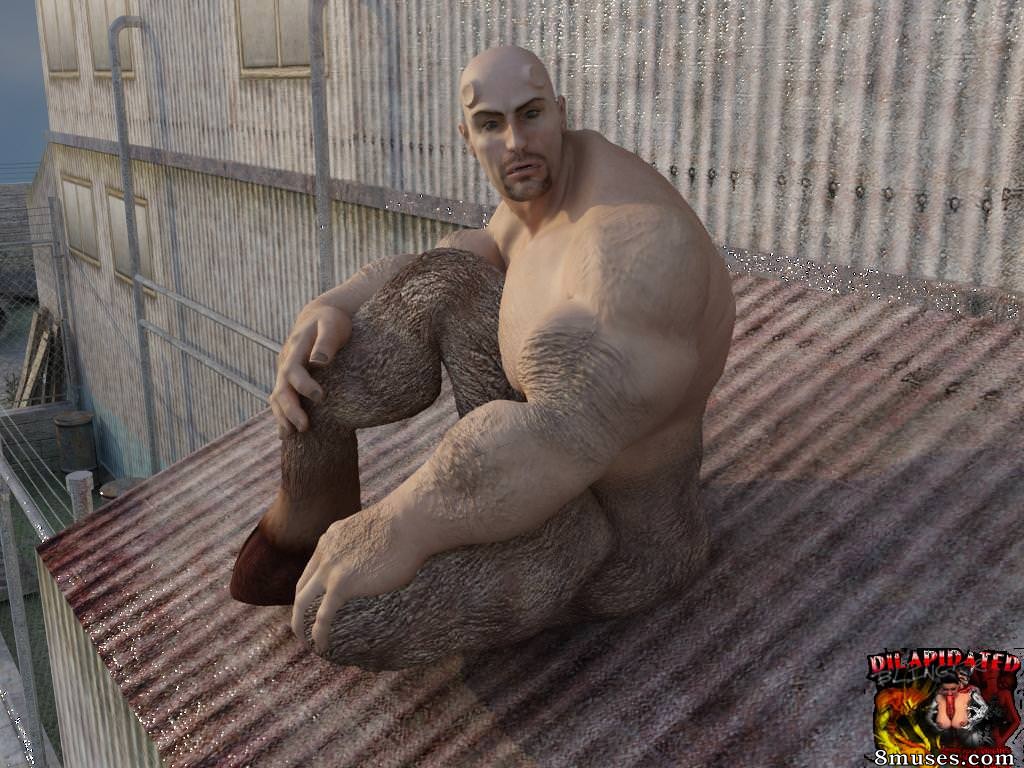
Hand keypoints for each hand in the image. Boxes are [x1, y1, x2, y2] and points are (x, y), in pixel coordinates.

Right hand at [270, 301, 351, 435]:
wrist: (319, 316)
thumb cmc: (331, 321)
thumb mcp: (332, 325)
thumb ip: (326, 342)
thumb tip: (318, 361)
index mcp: (296, 348)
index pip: (293, 370)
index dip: (304, 385)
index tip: (320, 397)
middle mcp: (286, 361)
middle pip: (281, 388)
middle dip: (290, 409)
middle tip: (304, 427)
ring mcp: (284, 371)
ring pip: (277, 396)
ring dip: (282, 416)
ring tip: (291, 434)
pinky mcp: (288, 379)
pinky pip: (280, 398)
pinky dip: (281, 415)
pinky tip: (285, 433)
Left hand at [291, 504, 426, 654]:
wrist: (410, 520)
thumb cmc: (408, 522)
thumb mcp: (377, 529)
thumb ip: (372, 544)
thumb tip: (390, 554)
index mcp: (332, 537)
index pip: (314, 567)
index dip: (312, 588)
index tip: (318, 604)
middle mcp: (325, 552)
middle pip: (301, 586)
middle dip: (300, 610)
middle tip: (305, 627)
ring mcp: (330, 568)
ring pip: (302, 603)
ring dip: (300, 625)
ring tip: (308, 642)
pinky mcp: (341, 584)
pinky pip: (322, 615)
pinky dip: (318, 633)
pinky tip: (322, 645)